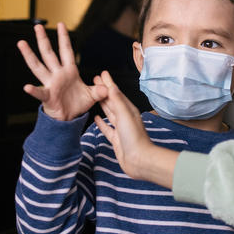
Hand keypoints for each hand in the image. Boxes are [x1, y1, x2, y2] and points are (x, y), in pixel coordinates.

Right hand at [16, 22, 106, 120]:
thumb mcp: (92, 96)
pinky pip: (39, 93)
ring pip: (38, 67)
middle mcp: (57, 75)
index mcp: (69, 71)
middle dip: (43, 40)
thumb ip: (99, 90)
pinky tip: (27, 87)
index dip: (64, 38)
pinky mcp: (47, 97)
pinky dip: (33, 90)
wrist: (68, 119)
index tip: (61, 24)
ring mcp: (51, 84)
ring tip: (22, 43)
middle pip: (49, 54)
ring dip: (30, 55)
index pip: (66, 50)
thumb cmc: (77, 104)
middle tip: (37, 26)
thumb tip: (107, 88)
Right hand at [94, 70, 176, 187]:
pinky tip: (96, 118)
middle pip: (112, 101)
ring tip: (94, 96)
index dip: (108, 83)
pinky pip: (107, 128)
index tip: (102, 74)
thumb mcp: (125, 115)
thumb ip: (117, 101)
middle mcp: (125, 118)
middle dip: (104, 91)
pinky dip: (101, 122)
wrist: (139, 160)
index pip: (116, 93)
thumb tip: (112, 86)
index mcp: (129, 110)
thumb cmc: (135, 138)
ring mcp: (120, 129)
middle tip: (95, 80)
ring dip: (102, 104)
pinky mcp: (116, 139)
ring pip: (109, 113)